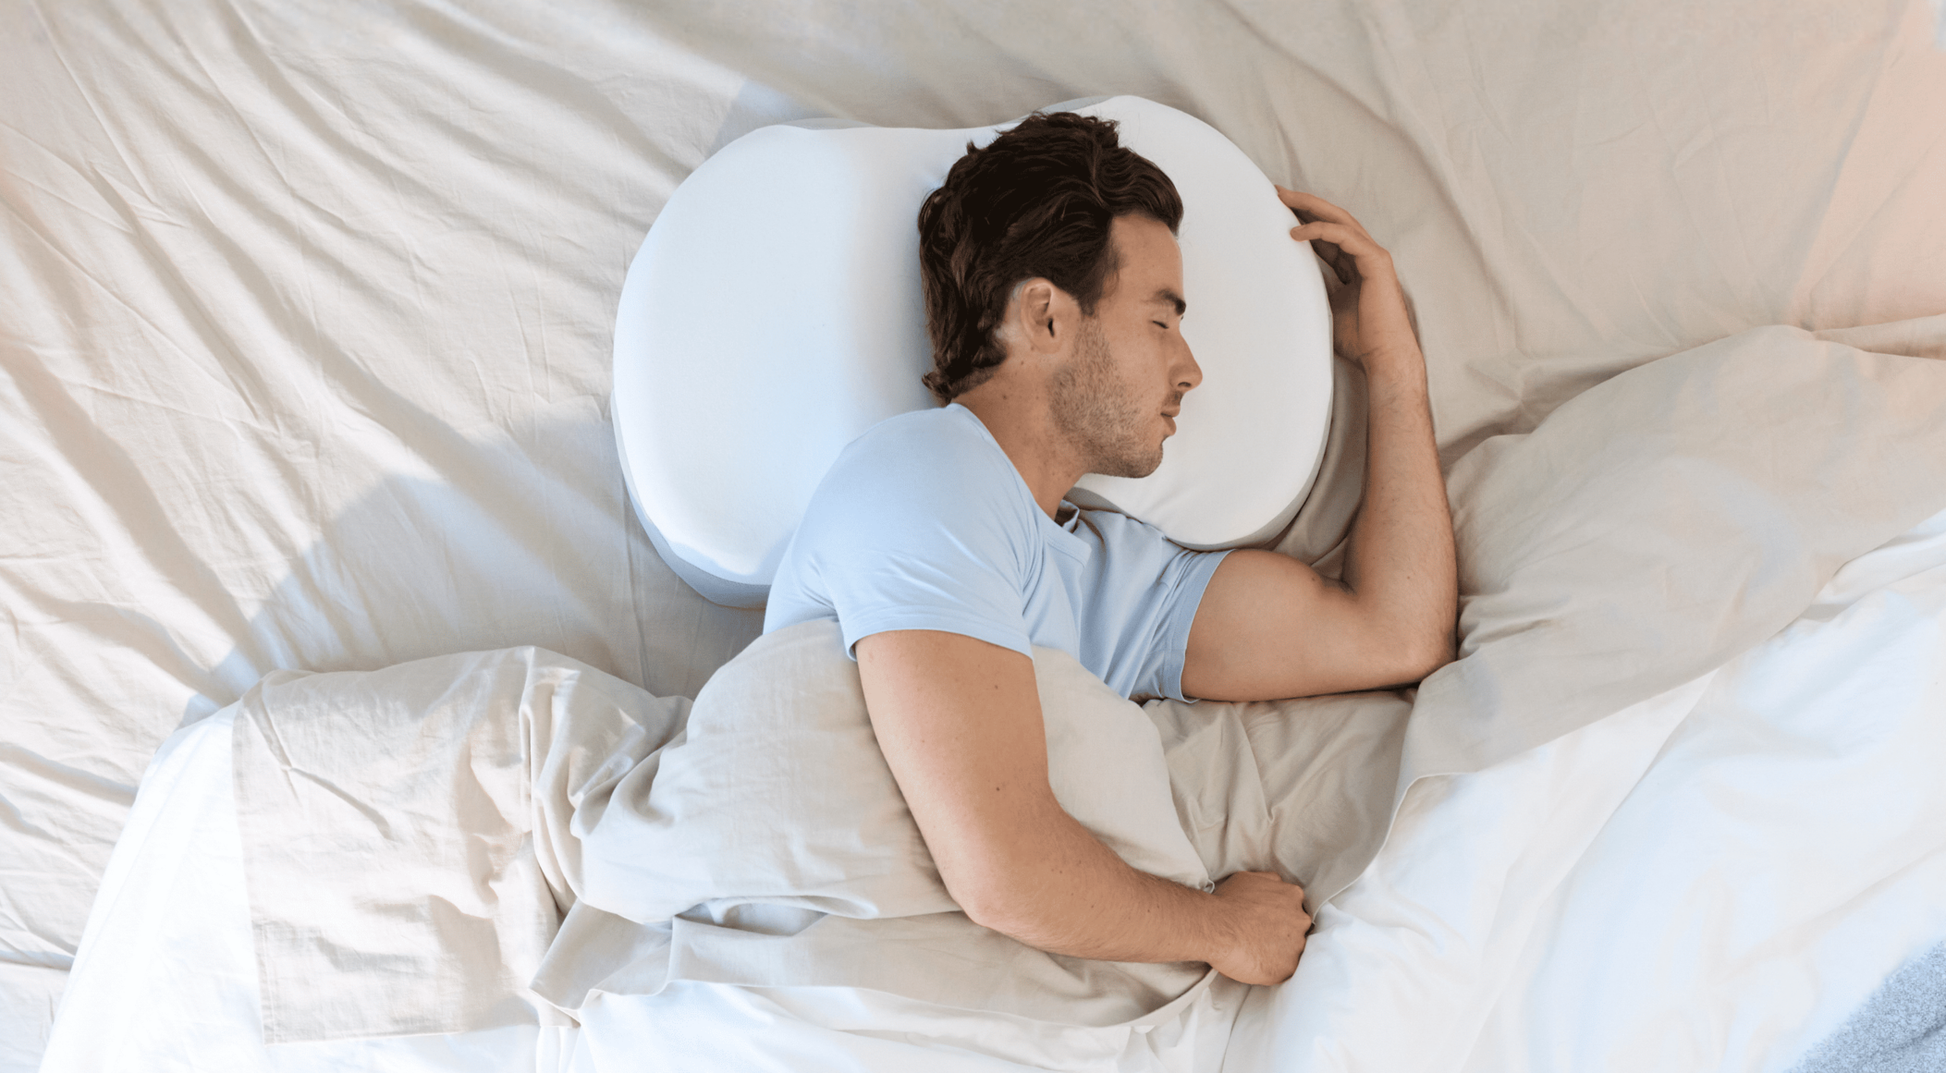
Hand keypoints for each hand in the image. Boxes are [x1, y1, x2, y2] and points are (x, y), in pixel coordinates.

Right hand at [1205, 870, 1312, 985]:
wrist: (1215, 928)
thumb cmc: (1227, 902)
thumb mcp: (1249, 878)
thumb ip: (1270, 882)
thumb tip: (1277, 886)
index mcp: (1293, 896)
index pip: (1294, 908)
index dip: (1280, 916)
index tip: (1267, 922)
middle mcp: (1300, 919)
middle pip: (1297, 929)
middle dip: (1282, 933)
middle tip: (1260, 937)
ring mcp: (1296, 944)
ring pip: (1292, 950)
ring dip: (1278, 952)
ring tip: (1255, 951)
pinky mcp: (1288, 967)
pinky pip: (1284, 969)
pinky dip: (1272, 968)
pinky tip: (1256, 962)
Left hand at [1276, 186, 1421, 373]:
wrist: (1383, 357)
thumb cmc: (1358, 340)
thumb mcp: (1327, 308)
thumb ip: (1315, 290)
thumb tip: (1288, 283)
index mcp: (1354, 265)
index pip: (1326, 235)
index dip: (1303, 220)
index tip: (1276, 211)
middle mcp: (1364, 255)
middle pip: (1332, 219)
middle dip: (1304, 203)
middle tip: (1275, 192)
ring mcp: (1372, 255)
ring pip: (1338, 219)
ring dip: (1309, 206)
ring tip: (1281, 199)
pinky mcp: (1376, 261)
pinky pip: (1344, 236)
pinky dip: (1319, 230)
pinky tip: (1296, 232)